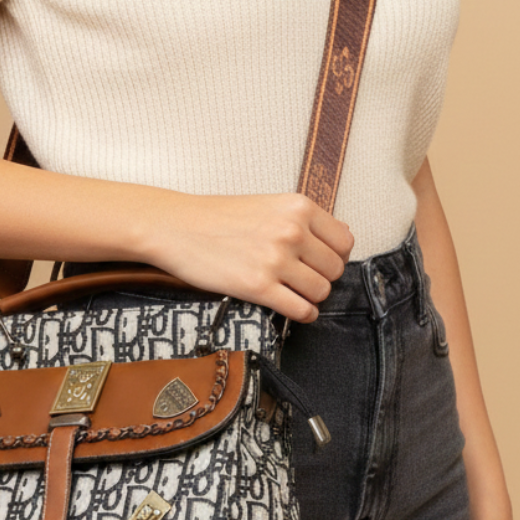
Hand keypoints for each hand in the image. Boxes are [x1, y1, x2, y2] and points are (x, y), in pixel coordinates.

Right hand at [145, 191, 354, 321]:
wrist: (175, 226)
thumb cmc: (216, 217)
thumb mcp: (267, 204)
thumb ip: (303, 220)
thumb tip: (341, 236)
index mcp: (297, 207)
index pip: (344, 241)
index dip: (335, 255)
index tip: (320, 261)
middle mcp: (292, 231)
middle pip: (335, 269)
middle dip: (322, 278)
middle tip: (303, 279)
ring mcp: (276, 260)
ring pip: (321, 291)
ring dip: (310, 297)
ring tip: (293, 293)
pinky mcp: (258, 286)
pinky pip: (301, 310)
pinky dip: (302, 314)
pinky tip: (291, 308)